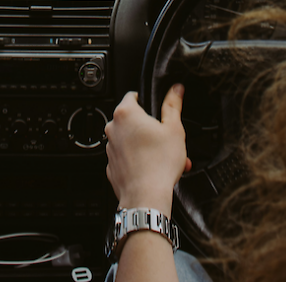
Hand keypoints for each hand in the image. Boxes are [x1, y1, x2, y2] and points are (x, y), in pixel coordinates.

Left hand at [105, 85, 191, 216]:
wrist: (146, 196)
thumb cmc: (159, 164)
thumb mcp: (174, 129)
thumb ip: (173, 106)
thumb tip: (175, 90)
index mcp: (126, 113)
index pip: (133, 96)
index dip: (147, 101)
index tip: (157, 110)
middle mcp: (113, 128)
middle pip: (133, 120)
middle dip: (151, 128)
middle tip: (166, 138)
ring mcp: (110, 148)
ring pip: (130, 140)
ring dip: (147, 145)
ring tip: (165, 156)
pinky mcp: (112, 165)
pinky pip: (126, 157)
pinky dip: (138, 159)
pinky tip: (154, 167)